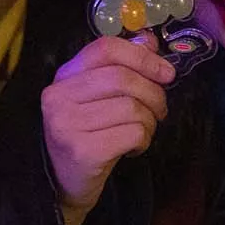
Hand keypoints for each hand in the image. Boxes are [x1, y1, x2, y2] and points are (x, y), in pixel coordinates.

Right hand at [40, 35, 174, 224]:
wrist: (64, 184)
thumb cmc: (88, 134)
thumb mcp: (99, 97)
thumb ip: (121, 67)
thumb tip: (150, 40)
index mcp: (64, 76)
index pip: (105, 48)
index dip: (142, 56)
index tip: (165, 72)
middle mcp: (58, 97)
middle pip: (123, 78)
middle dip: (154, 93)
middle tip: (160, 110)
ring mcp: (67, 125)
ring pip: (132, 108)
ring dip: (149, 121)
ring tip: (142, 131)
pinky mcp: (82, 151)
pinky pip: (133, 133)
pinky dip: (143, 140)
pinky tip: (133, 148)